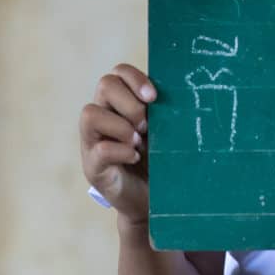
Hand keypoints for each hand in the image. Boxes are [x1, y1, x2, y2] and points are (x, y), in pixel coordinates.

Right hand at [81, 63, 155, 224]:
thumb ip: (165, 113)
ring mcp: (93, 141)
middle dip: (130, 103)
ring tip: (139, 143)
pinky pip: (99, 149)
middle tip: (147, 125)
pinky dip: (121, 151)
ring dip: (121, 126)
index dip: (136, 79)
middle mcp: (103, 116)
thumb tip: (184, 94)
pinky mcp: (93, 166)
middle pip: (105, 84)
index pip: (119, 72)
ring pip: (90, 113)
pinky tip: (135, 158)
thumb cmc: (161, 162)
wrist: (154, 202)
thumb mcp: (166, 132)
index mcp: (121, 102)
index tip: (154, 97)